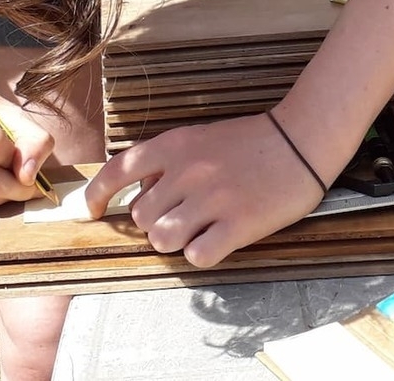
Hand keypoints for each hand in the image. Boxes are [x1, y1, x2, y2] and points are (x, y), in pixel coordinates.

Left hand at [83, 113, 328, 267]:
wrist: (301, 140)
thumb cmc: (251, 141)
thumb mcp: (200, 138)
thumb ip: (168, 164)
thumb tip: (141, 198)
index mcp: (175, 146)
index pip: (118, 170)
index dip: (96, 195)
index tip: (91, 212)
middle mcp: (188, 172)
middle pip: (142, 217)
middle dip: (154, 223)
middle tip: (181, 216)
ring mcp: (213, 200)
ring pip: (163, 240)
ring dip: (176, 241)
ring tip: (198, 230)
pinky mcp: (239, 225)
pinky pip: (197, 256)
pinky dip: (202, 254)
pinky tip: (218, 240)